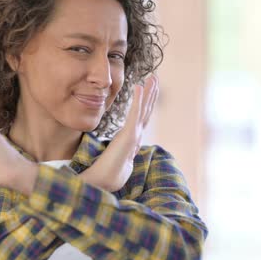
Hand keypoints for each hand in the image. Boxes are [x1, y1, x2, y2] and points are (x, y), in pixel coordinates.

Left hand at [79, 74, 158, 191]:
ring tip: (153, 78)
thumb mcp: (112, 159)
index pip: (141, 117)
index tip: (147, 90)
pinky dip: (138, 100)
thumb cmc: (105, 174)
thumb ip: (114, 152)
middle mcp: (135, 136)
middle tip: (156, 78)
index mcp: (130, 139)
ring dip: (149, 93)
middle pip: (146, 111)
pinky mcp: (129, 135)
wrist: (104, 181)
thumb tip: (110, 150)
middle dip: (151, 94)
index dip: (145, 103)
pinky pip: (134, 114)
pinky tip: (139, 87)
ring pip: (144, 110)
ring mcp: (134, 135)